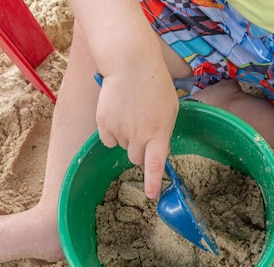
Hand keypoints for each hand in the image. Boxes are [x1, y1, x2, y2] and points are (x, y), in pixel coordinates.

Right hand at [95, 67, 178, 198]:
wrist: (130, 64)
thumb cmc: (155, 85)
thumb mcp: (170, 110)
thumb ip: (164, 133)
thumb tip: (158, 152)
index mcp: (159, 133)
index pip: (155, 164)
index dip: (152, 182)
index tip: (151, 195)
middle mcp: (138, 135)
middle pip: (136, 158)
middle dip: (140, 150)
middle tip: (142, 129)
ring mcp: (120, 130)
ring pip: (122, 147)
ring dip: (126, 138)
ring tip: (131, 114)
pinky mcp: (104, 124)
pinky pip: (108, 140)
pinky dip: (111, 132)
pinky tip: (117, 114)